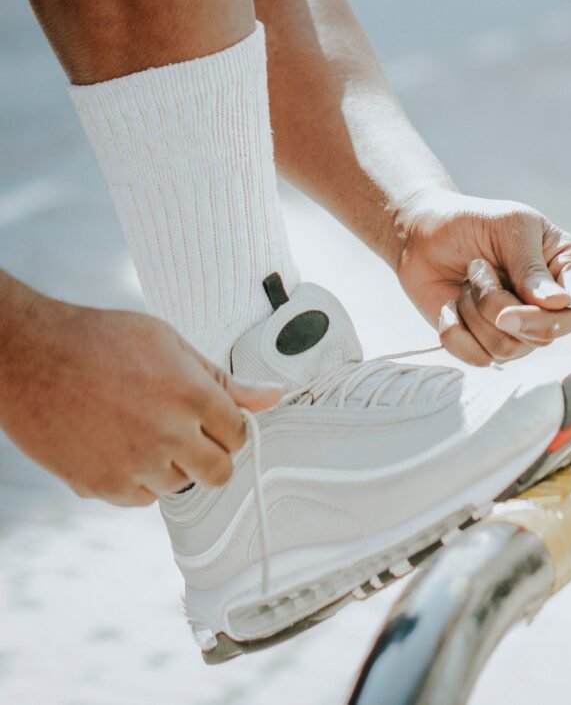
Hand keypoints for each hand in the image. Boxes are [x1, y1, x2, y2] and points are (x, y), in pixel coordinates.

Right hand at [0, 283, 282, 506]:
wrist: (28, 355)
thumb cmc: (99, 340)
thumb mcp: (169, 344)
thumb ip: (223, 380)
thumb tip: (273, 396)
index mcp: (192, 394)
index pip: (239, 433)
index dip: (229, 427)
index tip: (214, 421)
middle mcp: (169, 433)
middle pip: (219, 472)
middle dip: (211, 455)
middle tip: (188, 435)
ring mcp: (135, 463)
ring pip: (180, 485)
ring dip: (170, 466)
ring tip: (141, 430)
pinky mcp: (103, 485)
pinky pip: (142, 498)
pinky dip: (137, 480)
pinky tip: (118, 446)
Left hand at [394, 190, 570, 364]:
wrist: (422, 237)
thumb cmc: (471, 221)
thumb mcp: (507, 226)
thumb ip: (531, 266)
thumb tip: (559, 303)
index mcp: (569, 267)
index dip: (548, 321)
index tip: (508, 313)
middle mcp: (551, 304)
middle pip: (541, 336)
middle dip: (496, 306)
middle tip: (476, 269)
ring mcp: (521, 327)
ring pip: (507, 349)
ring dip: (473, 313)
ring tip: (466, 282)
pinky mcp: (488, 344)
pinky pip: (478, 358)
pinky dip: (455, 330)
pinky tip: (451, 305)